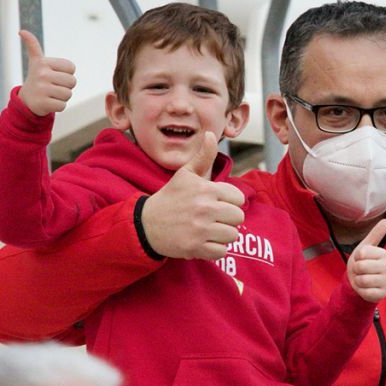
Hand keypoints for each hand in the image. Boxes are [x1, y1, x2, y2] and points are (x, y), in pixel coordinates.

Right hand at [17, 30, 76, 116]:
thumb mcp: (36, 61)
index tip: (54, 75)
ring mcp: (41, 89)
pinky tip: (48, 103)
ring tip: (50, 94)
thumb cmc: (38, 78)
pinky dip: (58, 106)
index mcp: (43, 63)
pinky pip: (63, 105)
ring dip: (62, 97)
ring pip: (68, 94)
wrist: (27, 100)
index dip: (67, 73)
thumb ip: (32, 45)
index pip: (71, 67)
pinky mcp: (42, 103)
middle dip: (66, 86)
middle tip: (53, 86)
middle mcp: (41, 74)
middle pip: (72, 81)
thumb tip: (21, 31)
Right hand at [141, 132, 244, 259]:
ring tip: (207, 230)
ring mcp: (201, 229)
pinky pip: (222, 252)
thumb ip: (202, 156)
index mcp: (206, 189)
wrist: (146, 224)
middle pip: (238, 218)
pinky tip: (203, 242)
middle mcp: (205, 208)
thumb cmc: (170, 198)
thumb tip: (211, 133)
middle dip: (227, 220)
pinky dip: (214, 250)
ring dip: (221, 235)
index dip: (229, 202)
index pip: (238, 198)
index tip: (215, 203)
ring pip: (232, 235)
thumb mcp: (185, 175)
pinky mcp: (196, 247)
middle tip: (211, 219)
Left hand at [346, 219, 385, 302]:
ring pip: (362, 280)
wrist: (360, 283)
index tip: (361, 259)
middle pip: (361, 266)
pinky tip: (366, 288)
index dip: (356, 257)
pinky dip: (361, 291)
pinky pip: (365, 292)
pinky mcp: (382, 294)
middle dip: (356, 269)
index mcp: (383, 254)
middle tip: (361, 271)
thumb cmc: (362, 263)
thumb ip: (376, 234)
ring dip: (358, 280)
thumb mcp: (365, 247)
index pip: (361, 253)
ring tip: (363, 279)